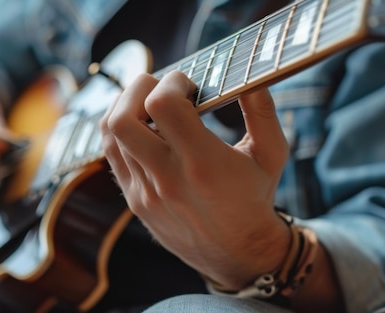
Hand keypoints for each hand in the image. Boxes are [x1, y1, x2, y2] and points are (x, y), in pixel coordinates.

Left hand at [101, 71, 290, 288]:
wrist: (238, 253)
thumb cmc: (255, 198)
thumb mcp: (272, 153)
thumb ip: (262, 110)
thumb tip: (251, 75)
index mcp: (203, 163)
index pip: (162, 105)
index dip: (173, 82)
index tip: (190, 85)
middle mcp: (167, 178)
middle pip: (124, 117)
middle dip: (140, 87)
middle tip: (162, 87)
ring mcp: (145, 192)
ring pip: (111, 133)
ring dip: (126, 105)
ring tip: (149, 102)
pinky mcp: (135, 201)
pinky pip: (112, 154)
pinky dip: (119, 130)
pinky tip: (141, 124)